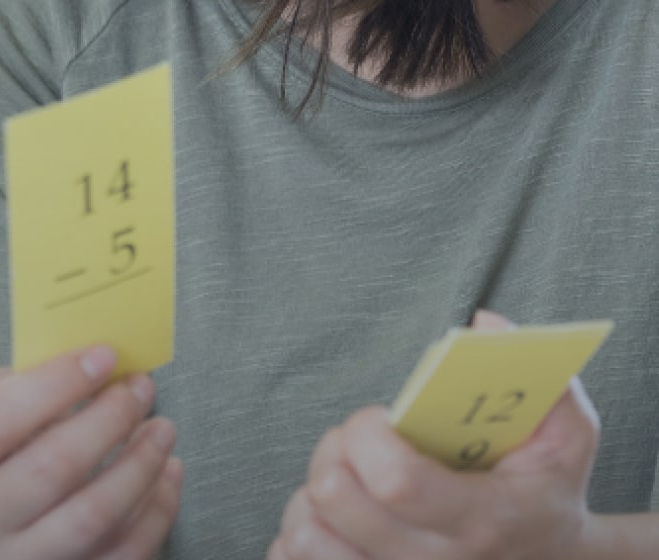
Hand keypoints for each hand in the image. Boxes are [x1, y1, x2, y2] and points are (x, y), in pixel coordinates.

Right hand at [0, 345, 182, 558]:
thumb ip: (15, 389)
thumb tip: (85, 359)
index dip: (56, 382)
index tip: (103, 356)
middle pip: (53, 466)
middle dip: (109, 418)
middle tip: (139, 387)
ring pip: (95, 514)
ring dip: (140, 464)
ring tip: (162, 428)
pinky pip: (124, 551)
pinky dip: (157, 509)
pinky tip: (167, 472)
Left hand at [269, 312, 600, 559]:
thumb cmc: (545, 490)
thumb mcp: (566, 437)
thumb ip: (541, 377)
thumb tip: (484, 326)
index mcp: (486, 520)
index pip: (396, 482)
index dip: (368, 434)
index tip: (380, 417)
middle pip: (337, 498)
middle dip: (334, 449)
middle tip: (356, 441)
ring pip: (308, 535)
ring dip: (312, 493)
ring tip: (345, 479)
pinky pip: (296, 559)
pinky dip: (301, 532)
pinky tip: (332, 517)